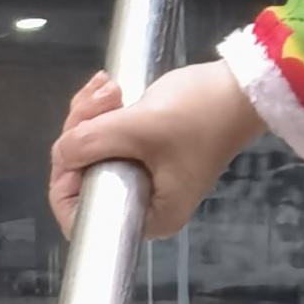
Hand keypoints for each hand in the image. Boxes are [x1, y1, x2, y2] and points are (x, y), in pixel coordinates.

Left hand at [49, 60, 269, 242]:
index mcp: (149, 216)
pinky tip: (108, 86)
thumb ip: (90, 143)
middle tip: (100, 98)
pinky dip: (101, 112)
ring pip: (90, 151)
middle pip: (82, 175)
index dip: (66, 181)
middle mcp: (144, 203)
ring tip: (108, 86)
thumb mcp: (139, 127)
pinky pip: (107, 137)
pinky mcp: (144, 151)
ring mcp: (143, 176)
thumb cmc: (199, 112)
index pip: (83, 217)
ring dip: (90, 115)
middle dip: (80, 133)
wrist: (242, 86)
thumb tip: (61, 154)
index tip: (72, 145)